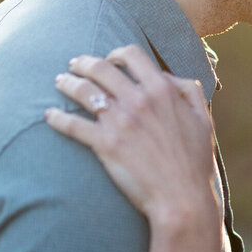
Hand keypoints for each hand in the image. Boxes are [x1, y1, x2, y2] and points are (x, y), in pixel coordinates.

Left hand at [46, 43, 221, 230]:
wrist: (182, 198)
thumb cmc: (195, 162)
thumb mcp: (202, 119)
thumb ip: (188, 91)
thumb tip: (167, 77)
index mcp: (162, 90)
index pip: (132, 55)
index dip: (116, 54)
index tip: (108, 59)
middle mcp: (138, 100)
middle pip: (101, 68)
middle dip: (84, 63)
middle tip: (74, 65)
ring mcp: (120, 121)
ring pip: (83, 91)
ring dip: (67, 83)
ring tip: (60, 82)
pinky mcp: (105, 144)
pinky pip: (73, 124)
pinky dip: (57, 118)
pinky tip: (49, 116)